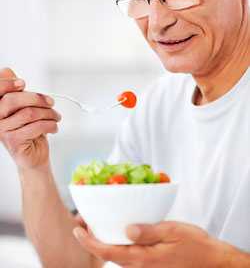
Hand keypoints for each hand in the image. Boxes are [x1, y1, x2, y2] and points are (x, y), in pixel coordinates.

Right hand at [0, 68, 60, 169]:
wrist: (33, 154)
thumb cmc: (30, 127)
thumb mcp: (24, 106)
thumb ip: (16, 90)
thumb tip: (7, 70)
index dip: (7, 83)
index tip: (23, 83)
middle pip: (13, 99)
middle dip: (37, 98)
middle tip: (51, 102)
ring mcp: (2, 130)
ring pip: (29, 113)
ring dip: (49, 113)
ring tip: (56, 117)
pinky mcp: (13, 141)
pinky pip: (35, 126)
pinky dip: (50, 125)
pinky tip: (54, 127)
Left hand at [73, 220, 232, 266]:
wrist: (212, 262)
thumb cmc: (195, 246)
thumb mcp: (173, 232)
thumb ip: (149, 232)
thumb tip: (127, 229)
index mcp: (143, 258)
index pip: (108, 252)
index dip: (89, 242)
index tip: (77, 229)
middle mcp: (140, 266)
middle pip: (108, 254)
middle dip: (92, 240)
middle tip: (82, 221)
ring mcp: (145, 267)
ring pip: (116, 256)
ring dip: (103, 241)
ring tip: (96, 223)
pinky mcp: (150, 265)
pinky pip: (127, 256)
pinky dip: (117, 244)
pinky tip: (118, 231)